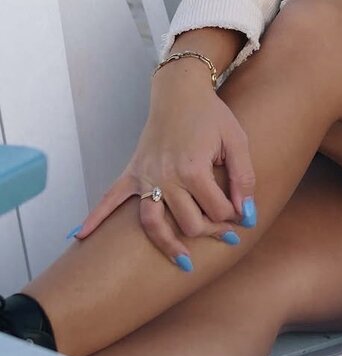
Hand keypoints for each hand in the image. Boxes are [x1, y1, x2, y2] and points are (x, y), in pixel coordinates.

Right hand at [72, 66, 256, 267]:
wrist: (181, 92)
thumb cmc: (211, 115)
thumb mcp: (237, 141)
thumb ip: (244, 177)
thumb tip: (247, 214)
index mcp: (193, 169)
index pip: (217, 209)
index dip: (235, 216)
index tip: (243, 216)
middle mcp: (166, 176)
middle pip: (188, 223)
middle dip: (210, 231)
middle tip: (225, 233)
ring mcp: (146, 176)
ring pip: (153, 223)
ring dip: (168, 245)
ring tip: (184, 263)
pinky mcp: (133, 172)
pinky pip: (110, 198)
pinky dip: (95, 218)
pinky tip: (80, 238)